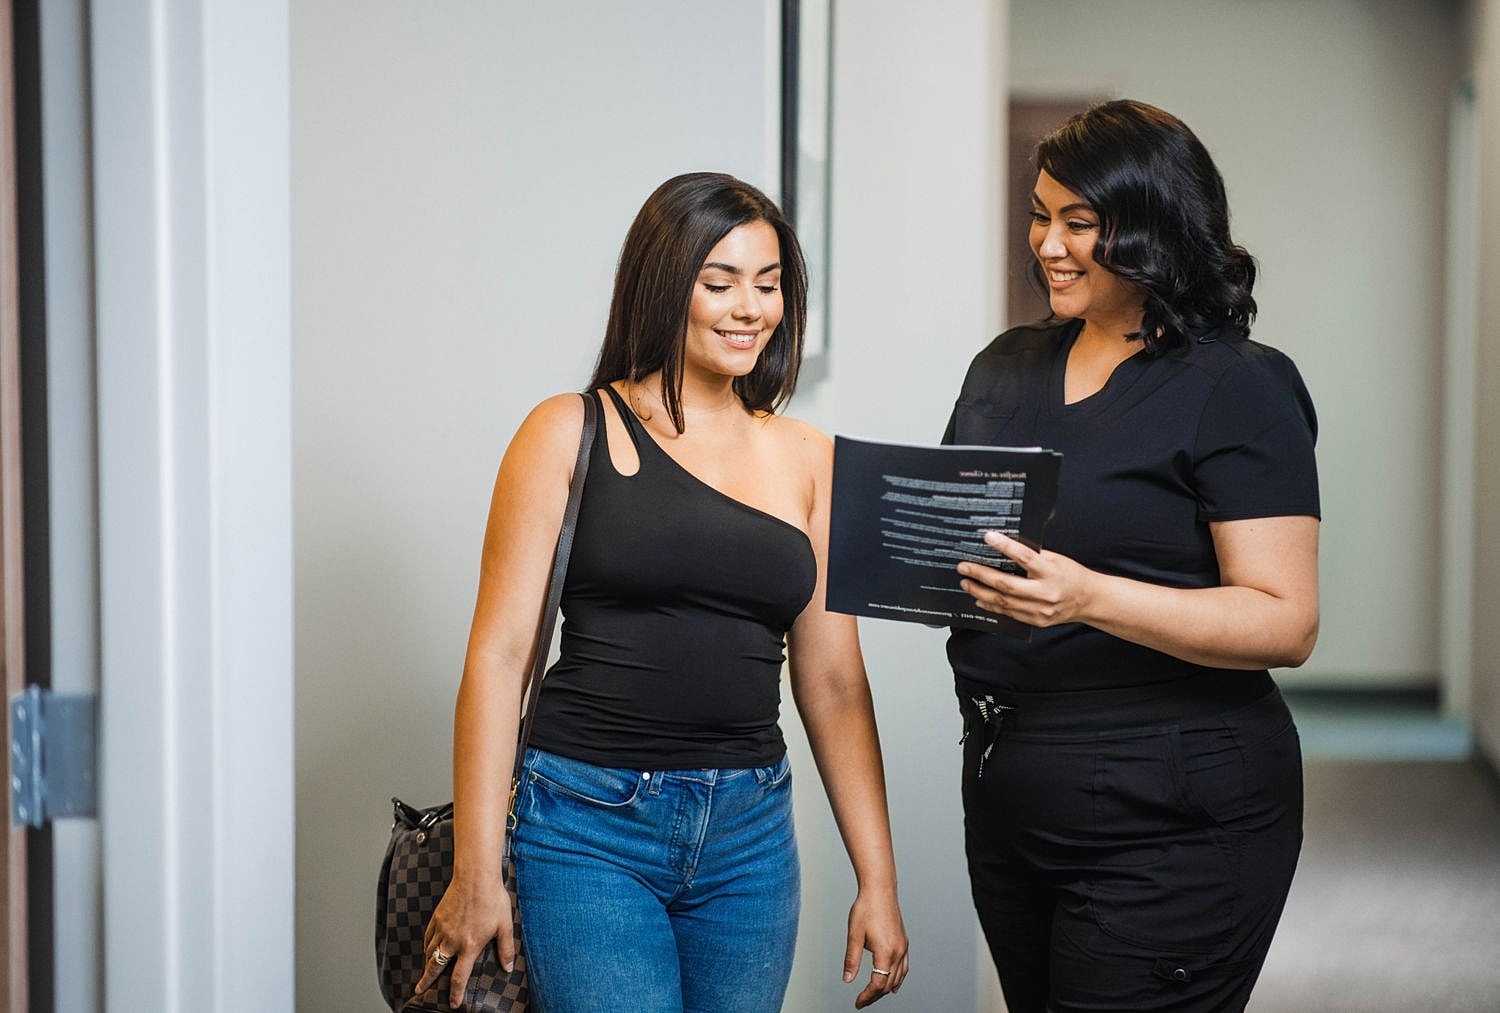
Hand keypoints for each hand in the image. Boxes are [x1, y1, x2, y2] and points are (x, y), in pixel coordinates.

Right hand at [414, 869, 516, 1008]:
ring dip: (427, 964)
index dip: (455, 993)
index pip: (459, 976)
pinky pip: (427, 936)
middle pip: (435, 967)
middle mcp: (452, 941)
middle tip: (420, 990)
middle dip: (427, 981)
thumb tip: (508, 967)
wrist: (476, 876)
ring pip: (429, 952)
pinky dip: (426, 945)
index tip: (453, 1004)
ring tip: (425, 971)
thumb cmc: (493, 899)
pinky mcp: (437, 917)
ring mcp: (442, 929)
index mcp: (470, 946)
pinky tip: (427, 948)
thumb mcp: (505, 925)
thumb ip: (505, 948)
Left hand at [842, 886, 908, 1007]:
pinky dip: (898, 978)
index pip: (878, 983)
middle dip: (875, 995)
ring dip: (886, 989)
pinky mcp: (904, 942)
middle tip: (862, 1001)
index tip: (858, 1002)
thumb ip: (851, 959)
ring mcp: (903, 947)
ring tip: (874, 995)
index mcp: (886, 952)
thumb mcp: (854, 935)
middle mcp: (898, 952)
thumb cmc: (866, 908)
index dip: (867, 996)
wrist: (880, 890)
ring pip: (899, 977)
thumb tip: (847, 979)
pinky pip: (904, 967)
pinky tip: (893, 983)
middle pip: (889, 984)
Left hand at [956, 530, 1095, 627]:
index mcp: (1051, 572)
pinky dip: (992, 606)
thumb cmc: (1071, 575)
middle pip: (1006, 585)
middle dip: (981, 575)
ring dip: (980, 592)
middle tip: (964, 567)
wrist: (1088, 600)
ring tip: (966, 583)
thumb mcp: (1056, 559)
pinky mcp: (1036, 621)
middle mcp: (1045, 592)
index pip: (1025, 557)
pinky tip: (979, 599)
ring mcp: (1040, 610)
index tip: (988, 537)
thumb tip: (1004, 547)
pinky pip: (1009, 614)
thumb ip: (1033, 555)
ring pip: (1003, 602)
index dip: (1005, 546)